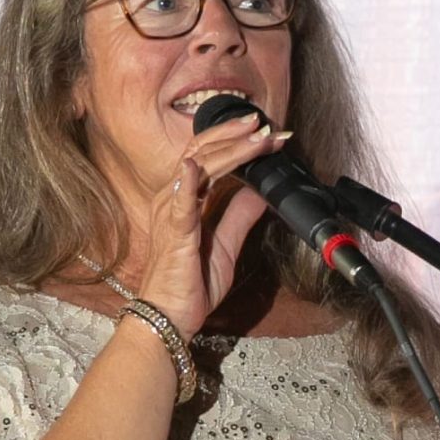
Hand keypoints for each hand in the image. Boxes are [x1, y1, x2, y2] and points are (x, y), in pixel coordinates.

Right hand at [133, 111, 287, 333]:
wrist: (172, 316)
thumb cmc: (191, 283)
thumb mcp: (227, 243)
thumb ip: (240, 215)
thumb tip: (260, 192)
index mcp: (186, 199)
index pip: (211, 157)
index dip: (238, 141)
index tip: (268, 134)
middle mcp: (174, 198)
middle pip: (205, 152)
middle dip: (237, 135)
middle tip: (264, 123)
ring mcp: (171, 213)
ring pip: (199, 168)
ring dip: (229, 149)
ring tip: (254, 136)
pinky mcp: (173, 234)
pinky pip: (178, 204)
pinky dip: (186, 182)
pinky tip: (194, 166)